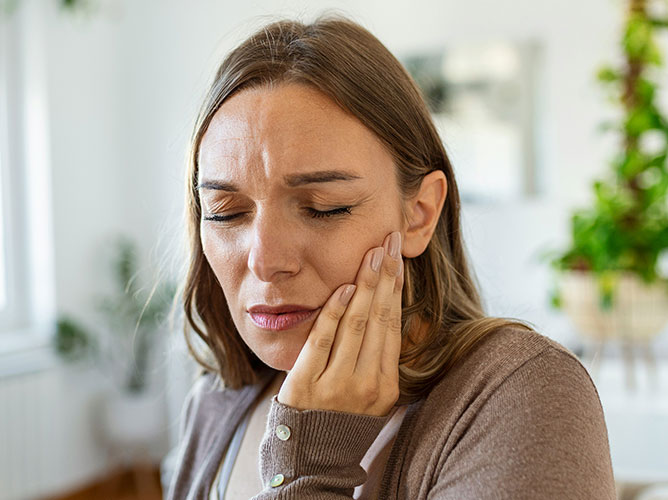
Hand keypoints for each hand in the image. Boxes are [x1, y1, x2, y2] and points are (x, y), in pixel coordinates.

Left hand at [277, 231, 403, 416]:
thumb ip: (379, 357)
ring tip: (372, 254)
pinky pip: (323, 340)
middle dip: (386, 276)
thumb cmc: (342, 418)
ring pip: (356, 325)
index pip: (394, 326)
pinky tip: (344, 288)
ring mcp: (337, 385)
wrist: (311, 458)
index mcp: (386, 385)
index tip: (398, 258)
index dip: (397, 289)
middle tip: (390, 242)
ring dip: (365, 285)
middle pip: (380, 318)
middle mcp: (367, 384)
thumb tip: (386, 308)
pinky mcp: (306, 384)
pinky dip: (335, 312)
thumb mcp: (371, 394)